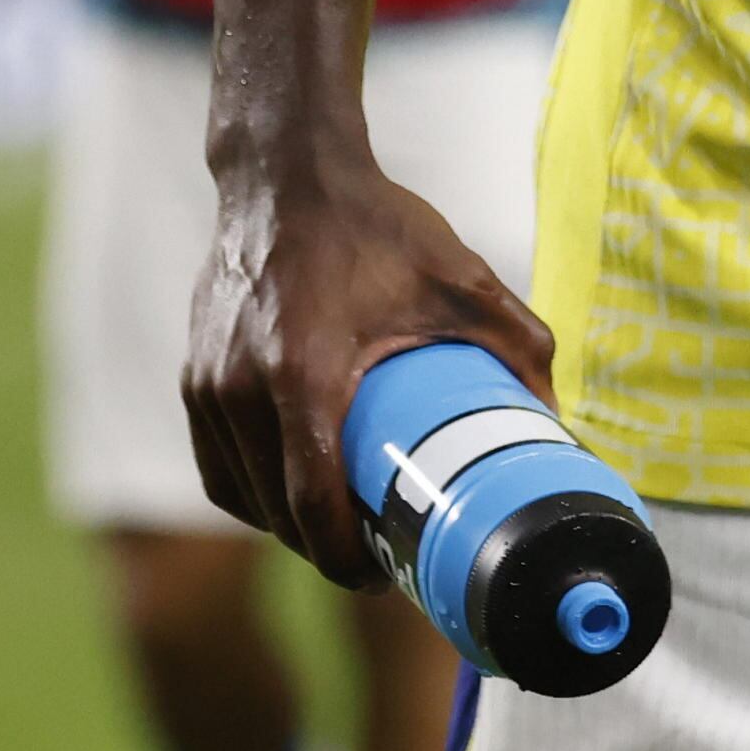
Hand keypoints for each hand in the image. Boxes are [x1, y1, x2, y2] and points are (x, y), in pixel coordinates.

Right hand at [181, 146, 562, 586]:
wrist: (286, 174)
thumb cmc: (373, 226)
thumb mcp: (459, 280)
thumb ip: (518, 342)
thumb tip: (556, 413)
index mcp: (301, 374)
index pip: (312, 505)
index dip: (346, 559)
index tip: (385, 576)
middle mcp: (240, 389)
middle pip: (278, 513)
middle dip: (326, 551)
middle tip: (378, 560)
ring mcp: (207, 386)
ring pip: (242, 495)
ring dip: (288, 527)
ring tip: (342, 533)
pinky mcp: (193, 378)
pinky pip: (217, 464)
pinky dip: (253, 493)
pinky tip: (293, 494)